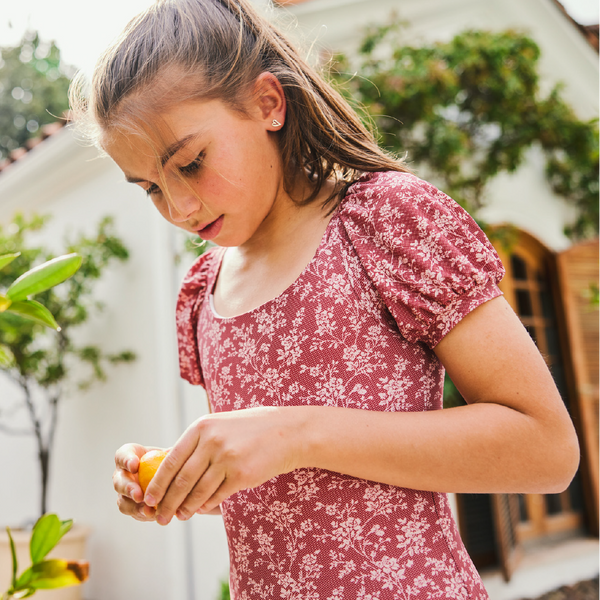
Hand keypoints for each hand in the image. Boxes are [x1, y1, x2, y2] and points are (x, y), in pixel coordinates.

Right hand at [113, 443, 164, 521]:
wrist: (168, 477)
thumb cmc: (166, 459)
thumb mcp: (168, 453)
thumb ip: (170, 453)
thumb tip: (173, 452)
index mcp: (128, 456)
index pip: (122, 456)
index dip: (126, 460)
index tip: (134, 465)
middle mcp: (122, 475)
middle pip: (119, 482)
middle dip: (128, 488)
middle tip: (138, 494)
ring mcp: (125, 493)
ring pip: (123, 501)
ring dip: (134, 506)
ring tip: (147, 509)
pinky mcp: (131, 507)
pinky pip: (134, 513)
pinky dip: (144, 515)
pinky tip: (154, 515)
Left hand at [144, 406, 299, 524]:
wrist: (287, 432)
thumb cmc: (251, 430)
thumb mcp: (220, 425)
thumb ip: (197, 443)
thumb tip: (171, 470)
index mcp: (202, 427)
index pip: (171, 460)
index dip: (158, 483)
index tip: (150, 498)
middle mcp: (212, 441)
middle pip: (182, 479)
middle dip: (167, 502)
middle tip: (160, 516)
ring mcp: (227, 458)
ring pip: (198, 491)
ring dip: (186, 508)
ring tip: (180, 517)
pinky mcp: (241, 475)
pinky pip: (217, 496)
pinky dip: (206, 505)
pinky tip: (201, 510)